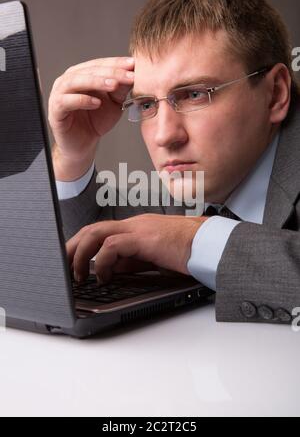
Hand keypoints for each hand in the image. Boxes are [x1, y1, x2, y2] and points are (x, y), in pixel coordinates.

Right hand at [48, 56, 134, 178]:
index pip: (100, 64)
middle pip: (89, 70)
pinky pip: (66, 101)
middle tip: (128, 76)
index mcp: (82, 75)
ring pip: (75, 81)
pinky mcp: (55, 110)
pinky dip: (82, 100)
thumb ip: (121, 89)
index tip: (134, 64)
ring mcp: (59, 94)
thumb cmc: (95, 121)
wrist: (83, 144)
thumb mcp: (114, 103)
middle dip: (111, 72)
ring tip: (113, 85)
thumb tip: (133, 74)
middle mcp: (69, 80)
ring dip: (96, 81)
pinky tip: (96, 103)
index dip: (117, 63)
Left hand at [66, 214, 207, 282]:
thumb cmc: (189, 252)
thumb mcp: (153, 259)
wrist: (211, 245)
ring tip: (77, 274)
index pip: (100, 231)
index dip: (81, 245)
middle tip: (64, 268)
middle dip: (72, 247)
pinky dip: (101, 261)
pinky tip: (103, 276)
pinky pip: (113, 246)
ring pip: (96, 233)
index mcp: (136, 228)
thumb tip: (110, 269)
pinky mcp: (145, 238)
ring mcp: (139, 229)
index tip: (71, 261)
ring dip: (80, 254)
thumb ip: (132, 261)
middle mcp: (134, 224)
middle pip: (92, 229)